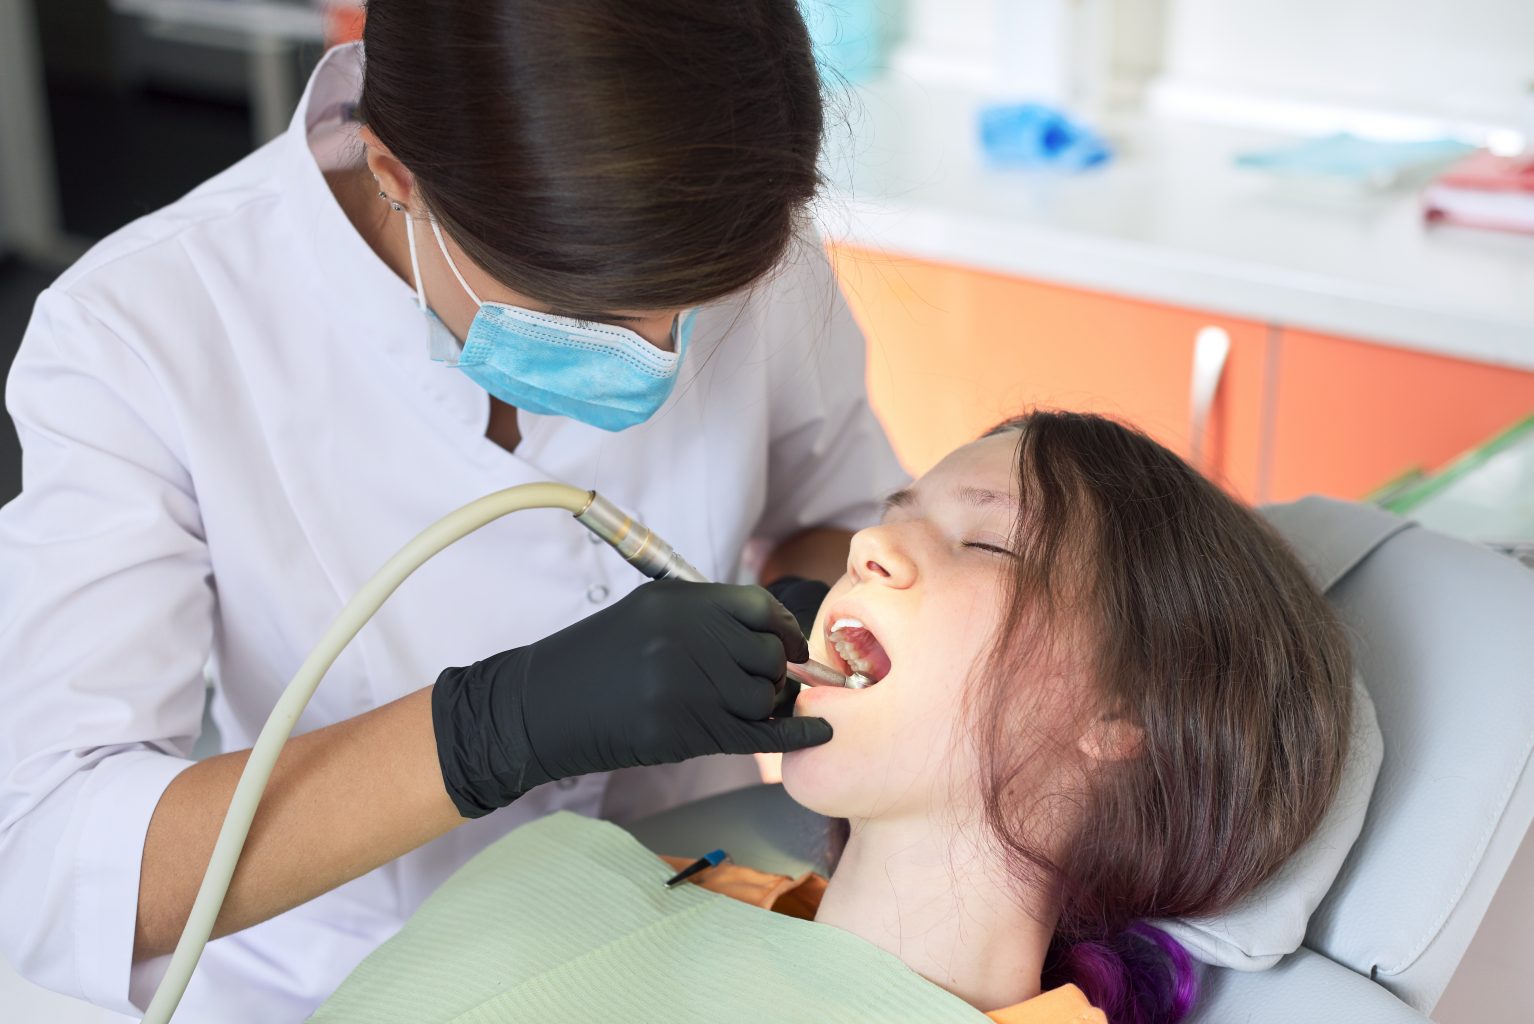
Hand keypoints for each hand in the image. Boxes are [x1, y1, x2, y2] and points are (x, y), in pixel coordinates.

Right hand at [432, 580, 833, 817]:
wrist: (539, 708)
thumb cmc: (594, 661)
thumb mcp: (644, 615)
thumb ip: (703, 617)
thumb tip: (770, 634)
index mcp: (676, 602)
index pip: (758, 606)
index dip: (785, 626)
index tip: (793, 644)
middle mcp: (683, 638)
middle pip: (767, 654)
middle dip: (777, 672)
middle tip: (770, 684)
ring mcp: (681, 686)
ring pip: (762, 697)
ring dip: (768, 706)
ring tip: (751, 708)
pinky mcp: (678, 732)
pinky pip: (756, 735)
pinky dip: (795, 736)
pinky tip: (820, 734)